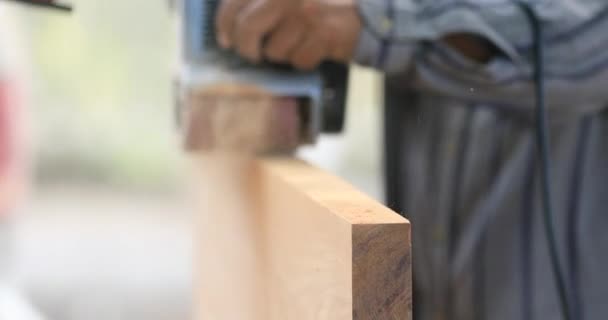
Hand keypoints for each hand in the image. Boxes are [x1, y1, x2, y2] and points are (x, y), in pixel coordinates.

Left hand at [216, 0, 361, 68]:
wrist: (369, 11)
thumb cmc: (324, 2)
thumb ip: (262, 2)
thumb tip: (230, 23)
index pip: (234, 3)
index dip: (224, 25)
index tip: (225, 40)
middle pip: (248, 30)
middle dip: (247, 49)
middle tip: (253, 54)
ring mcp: (305, 14)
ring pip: (274, 51)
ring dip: (285, 53)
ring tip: (302, 40)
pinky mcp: (321, 35)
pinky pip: (298, 60)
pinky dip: (306, 59)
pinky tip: (317, 47)